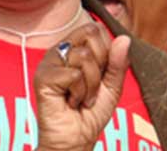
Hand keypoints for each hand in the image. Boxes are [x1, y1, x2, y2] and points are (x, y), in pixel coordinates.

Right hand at [34, 23, 130, 150]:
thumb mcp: (113, 84)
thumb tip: (124, 38)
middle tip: (92, 84)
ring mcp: (49, 62)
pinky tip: (71, 102)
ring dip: (91, 83)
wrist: (77, 137)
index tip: (101, 73)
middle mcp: (60, 50)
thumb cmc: (92, 111)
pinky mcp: (42, 77)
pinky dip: (80, 92)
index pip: (96, 28)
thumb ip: (118, 61)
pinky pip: (74, 75)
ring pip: (84, 55)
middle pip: (90, 31)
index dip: (107, 50)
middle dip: (101, 62)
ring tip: (82, 96)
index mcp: (75, 47)